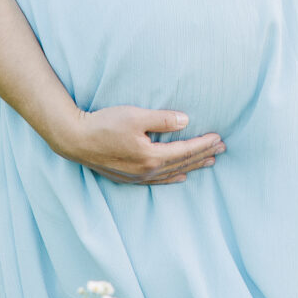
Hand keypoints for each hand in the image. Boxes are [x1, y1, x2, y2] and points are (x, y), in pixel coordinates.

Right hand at [55, 105, 224, 185]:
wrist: (75, 140)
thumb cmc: (103, 125)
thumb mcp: (135, 116)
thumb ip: (162, 120)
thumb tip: (186, 122)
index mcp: (151, 157)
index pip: (185, 150)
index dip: (204, 144)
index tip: (219, 138)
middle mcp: (148, 171)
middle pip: (183, 163)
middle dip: (204, 155)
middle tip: (223, 148)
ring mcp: (138, 177)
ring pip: (173, 173)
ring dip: (193, 166)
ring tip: (210, 162)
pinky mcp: (129, 178)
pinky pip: (159, 181)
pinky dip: (173, 178)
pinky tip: (181, 177)